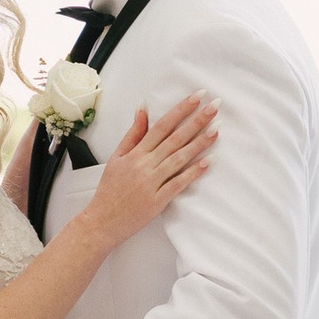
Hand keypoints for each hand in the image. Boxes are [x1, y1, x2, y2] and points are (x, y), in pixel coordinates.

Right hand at [82, 91, 217, 251]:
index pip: (162, 126)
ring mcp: (151, 183)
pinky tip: (208, 161)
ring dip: (200, 143)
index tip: (196, 97)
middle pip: (175, 139)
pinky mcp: (158, 200)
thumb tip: (142, 110)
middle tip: (215, 106)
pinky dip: (193, 172)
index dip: (180, 110)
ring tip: (217, 129)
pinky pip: (179, 183)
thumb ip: (133, 135)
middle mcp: (144, 165)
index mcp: (135, 153)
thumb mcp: (117, 158)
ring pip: (179, 158)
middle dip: (197, 121)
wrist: (102, 221)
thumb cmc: (109, 190)